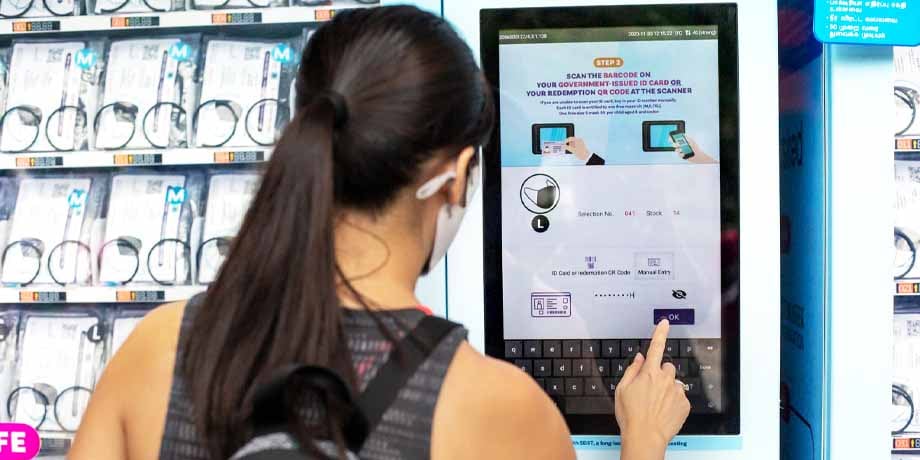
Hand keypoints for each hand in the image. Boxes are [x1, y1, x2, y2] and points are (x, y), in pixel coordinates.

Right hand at [565, 137, 590, 160]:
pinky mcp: (580, 145)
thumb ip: (567, 147)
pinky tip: (574, 150)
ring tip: (572, 150)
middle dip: (568, 144)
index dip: (565, 141)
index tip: (563, 144)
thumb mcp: (572, 150)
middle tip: (567, 148)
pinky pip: (575, 144)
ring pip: (573, 143)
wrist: (586, 156)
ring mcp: (580, 142)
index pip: (570, 138)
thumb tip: (563, 146)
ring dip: (571, 146)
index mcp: (577, 139)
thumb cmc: (581, 153)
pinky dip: (573, 147)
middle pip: (571, 140)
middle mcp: (579, 140)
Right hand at [615, 320, 690, 458]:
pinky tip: (664, 411)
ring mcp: (677, 392)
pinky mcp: (685, 404)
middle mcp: (665, 380)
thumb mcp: (622, 390)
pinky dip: (674, 402)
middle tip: (651, 389)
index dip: (660, 333)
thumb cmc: (631, 416)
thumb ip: (632, 370)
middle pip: (667, 368)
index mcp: (649, 373)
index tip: (664, 323)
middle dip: (661, 374)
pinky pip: (680, 397)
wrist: (645, 436)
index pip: (656, 347)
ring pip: (674, 383)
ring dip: (668, 389)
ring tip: (657, 404)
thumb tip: (638, 359)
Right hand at [674, 135, 716, 163]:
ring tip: (682, 149)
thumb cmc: (696, 148)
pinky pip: (679, 155)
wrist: (698, 155)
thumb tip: (684, 134)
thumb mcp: (692, 141)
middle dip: (675, 144)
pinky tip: (684, 153)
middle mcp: (681, 147)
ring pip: (676, 150)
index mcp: (683, 143)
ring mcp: (681, 151)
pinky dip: (681, 154)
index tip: (670, 138)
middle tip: (677, 144)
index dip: (673, 139)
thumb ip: (688, 138)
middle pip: (675, 145)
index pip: (676, 140)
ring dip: (678, 149)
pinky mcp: (681, 156)